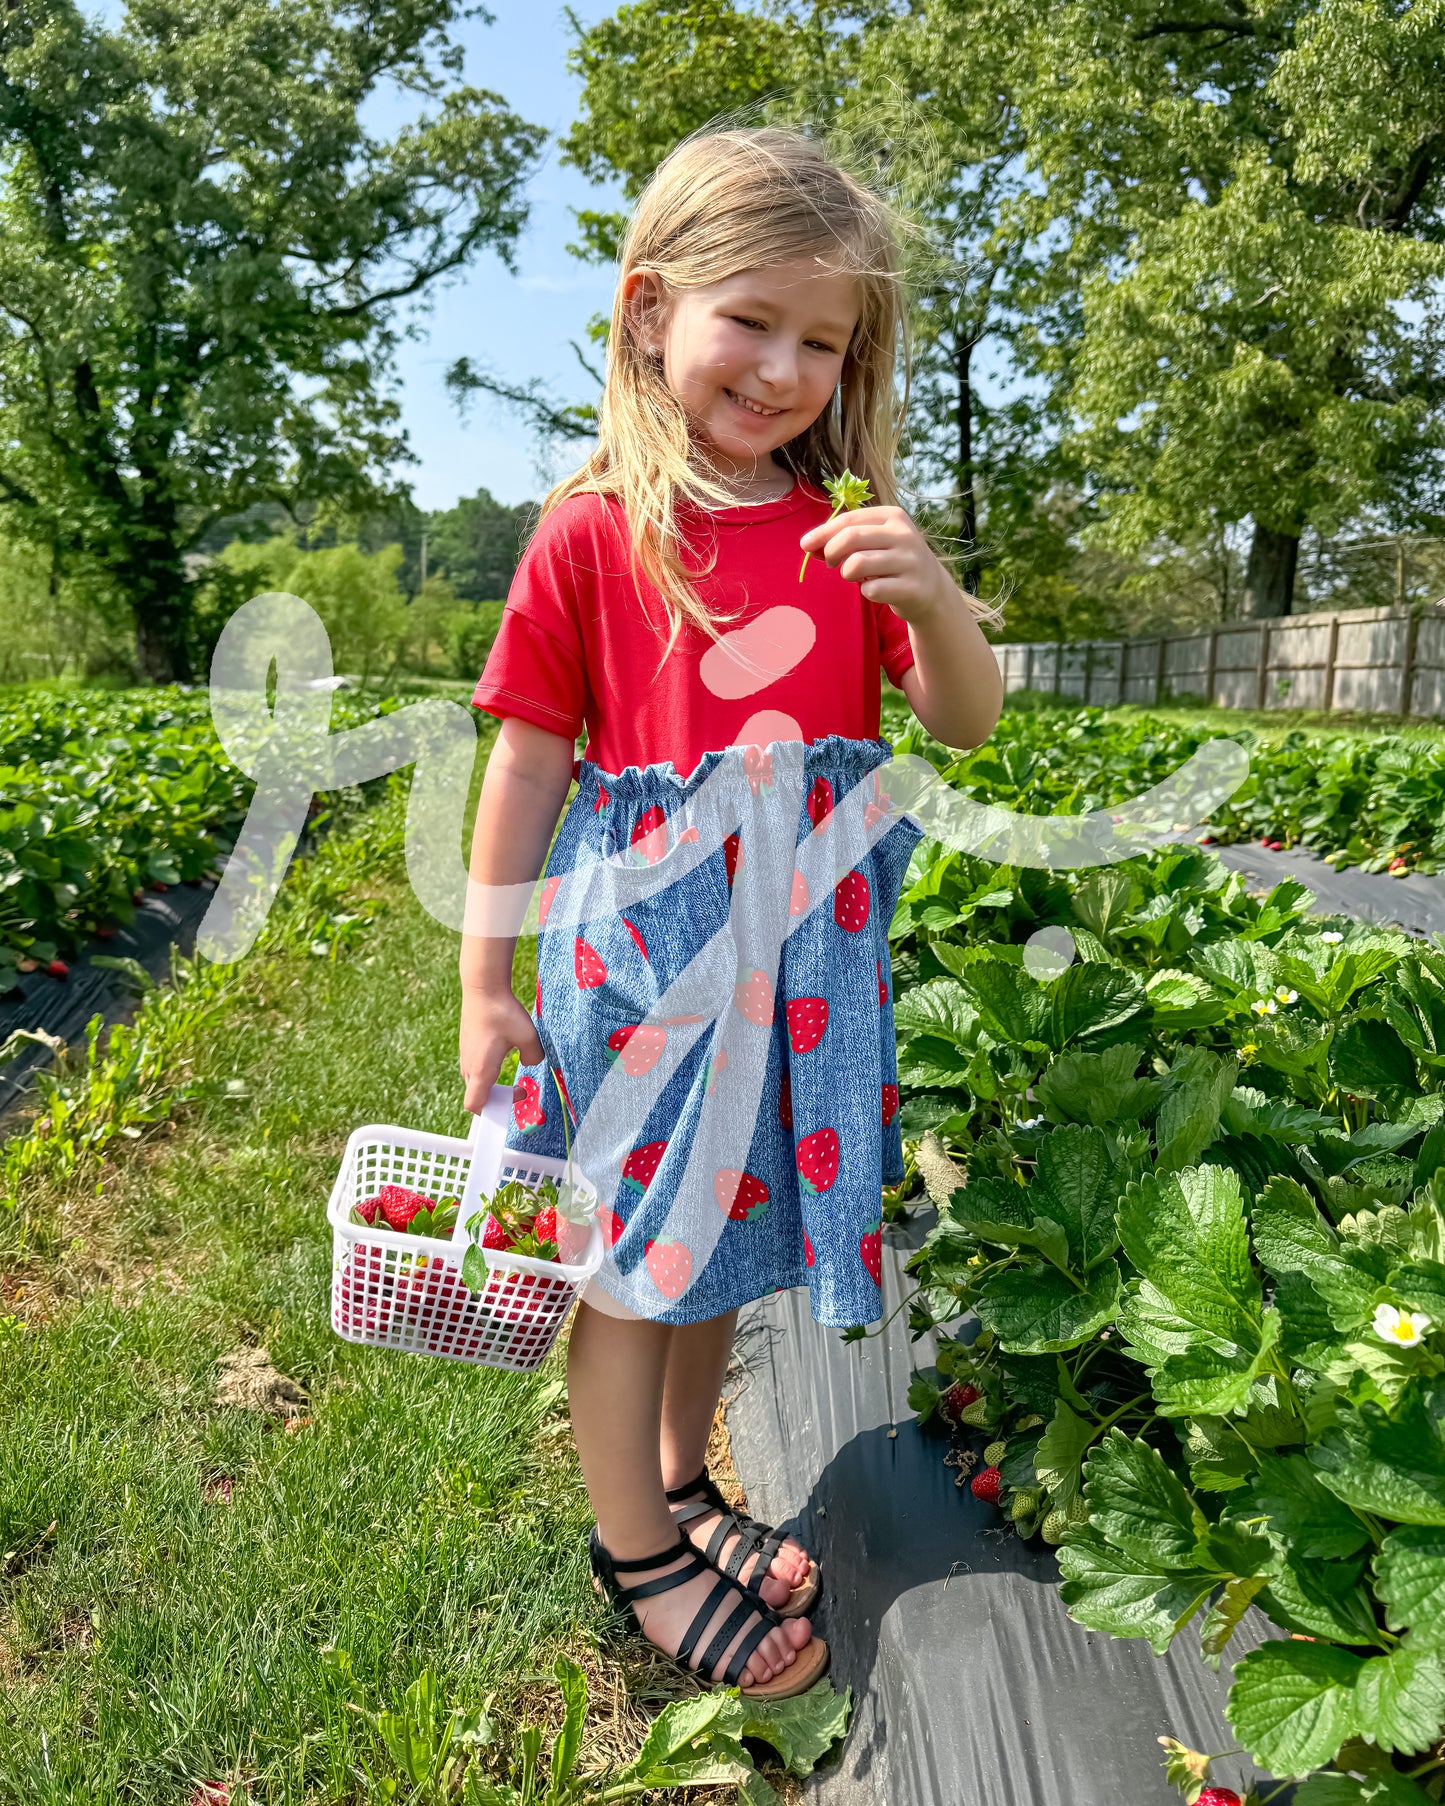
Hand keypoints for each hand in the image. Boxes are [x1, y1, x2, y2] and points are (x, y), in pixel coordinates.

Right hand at [460, 986, 543, 1114]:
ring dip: (493, 1083)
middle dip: (498, 1098)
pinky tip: (503, 1051)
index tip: (513, 1098)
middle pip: (477, 1096)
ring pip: (476, 1081)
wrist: (482, 987)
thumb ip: (535, 1056)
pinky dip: (488, 1070)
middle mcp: (469, 1066)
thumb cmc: (502, 1012)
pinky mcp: (467, 1045)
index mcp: (482, 1070)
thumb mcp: (528, 1036)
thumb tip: (532, 1063)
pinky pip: (475, 1067)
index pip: (475, 1105)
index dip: (492, 1111)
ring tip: (511, 1067)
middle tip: (520, 1089)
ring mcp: (466, 1055)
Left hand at [798, 504, 953, 621]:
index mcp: (893, 516)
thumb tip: (807, 545)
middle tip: (830, 563)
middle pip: (850, 538)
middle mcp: (904, 535)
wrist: (931, 589)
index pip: (849, 520)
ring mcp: (910, 561)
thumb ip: (843, 539)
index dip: (822, 532)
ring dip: (847, 573)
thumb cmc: (892, 561)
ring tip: (855, 576)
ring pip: (856, 564)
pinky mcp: (912, 588)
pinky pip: (871, 590)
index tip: (805, 545)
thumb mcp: (873, 542)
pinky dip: (866, 592)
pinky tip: (875, 589)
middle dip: (830, 552)